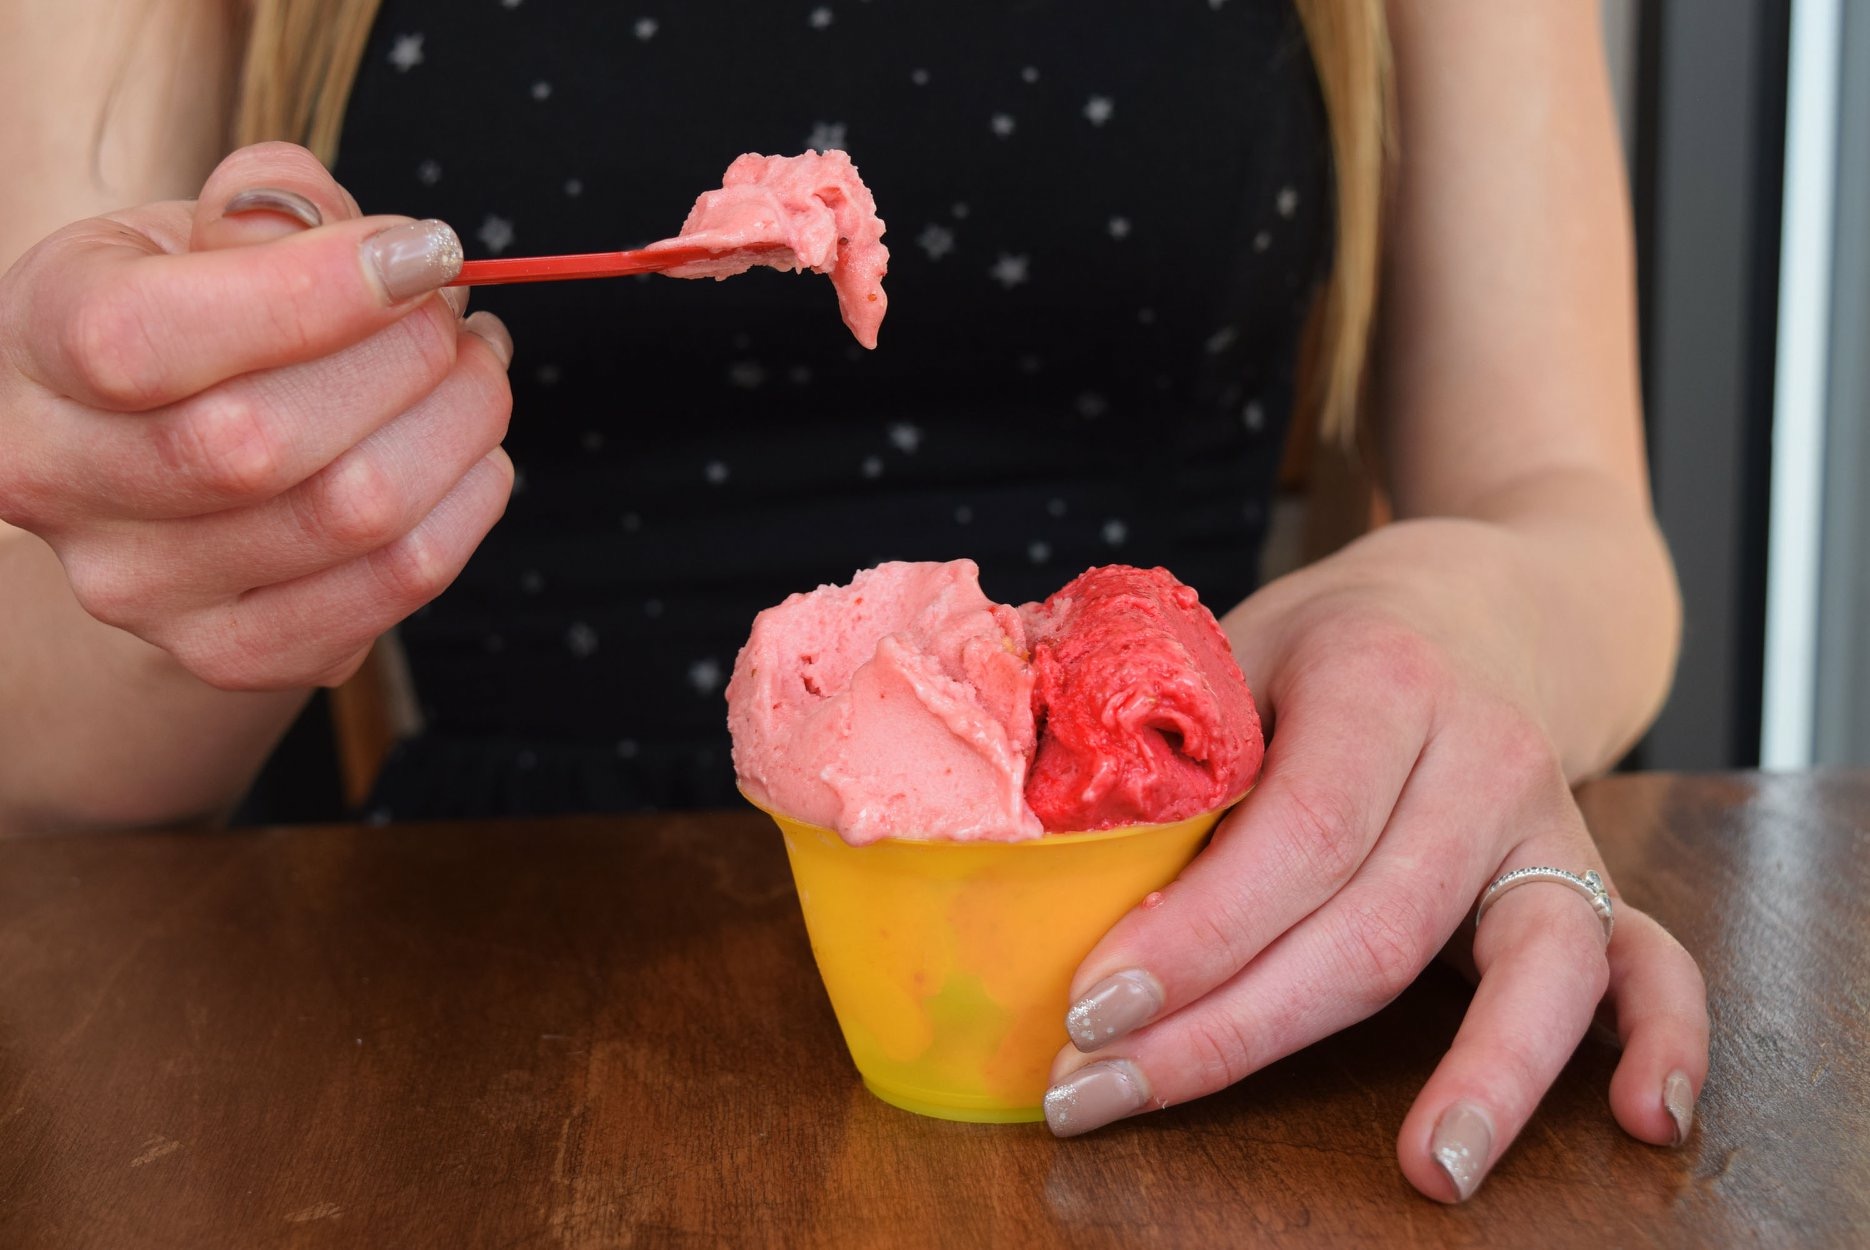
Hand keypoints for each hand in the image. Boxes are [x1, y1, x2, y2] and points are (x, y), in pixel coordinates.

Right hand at [0, 142, 514, 689]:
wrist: (147, 464)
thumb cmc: (182, 323)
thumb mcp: (189, 232)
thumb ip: (266, 205)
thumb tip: (370, 250)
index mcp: (36, 346)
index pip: (146, 338)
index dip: (312, 292)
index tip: (423, 252)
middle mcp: (62, 482)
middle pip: (262, 441)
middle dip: (409, 356)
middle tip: (457, 311)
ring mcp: (145, 589)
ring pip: (351, 515)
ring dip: (460, 424)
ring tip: (478, 366)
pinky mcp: (236, 652)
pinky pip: (396, 584)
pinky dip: (465, 505)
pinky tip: (469, 453)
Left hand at [1043, 520, 1708, 1202]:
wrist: (1478, 601)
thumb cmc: (1326, 644)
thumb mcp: (1230, 650)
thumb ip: (1160, 743)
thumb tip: (1028, 843)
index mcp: (1378, 683)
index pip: (1293, 834)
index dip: (1197, 935)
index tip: (1092, 1010)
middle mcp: (1481, 754)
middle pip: (1377, 924)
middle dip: (1237, 1031)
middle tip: (1107, 1091)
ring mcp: (1551, 820)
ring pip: (1535, 958)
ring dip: (1486, 1072)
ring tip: (1430, 1172)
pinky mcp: (1592, 872)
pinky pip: (1653, 958)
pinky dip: (1662, 1038)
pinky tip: (1638, 1119)